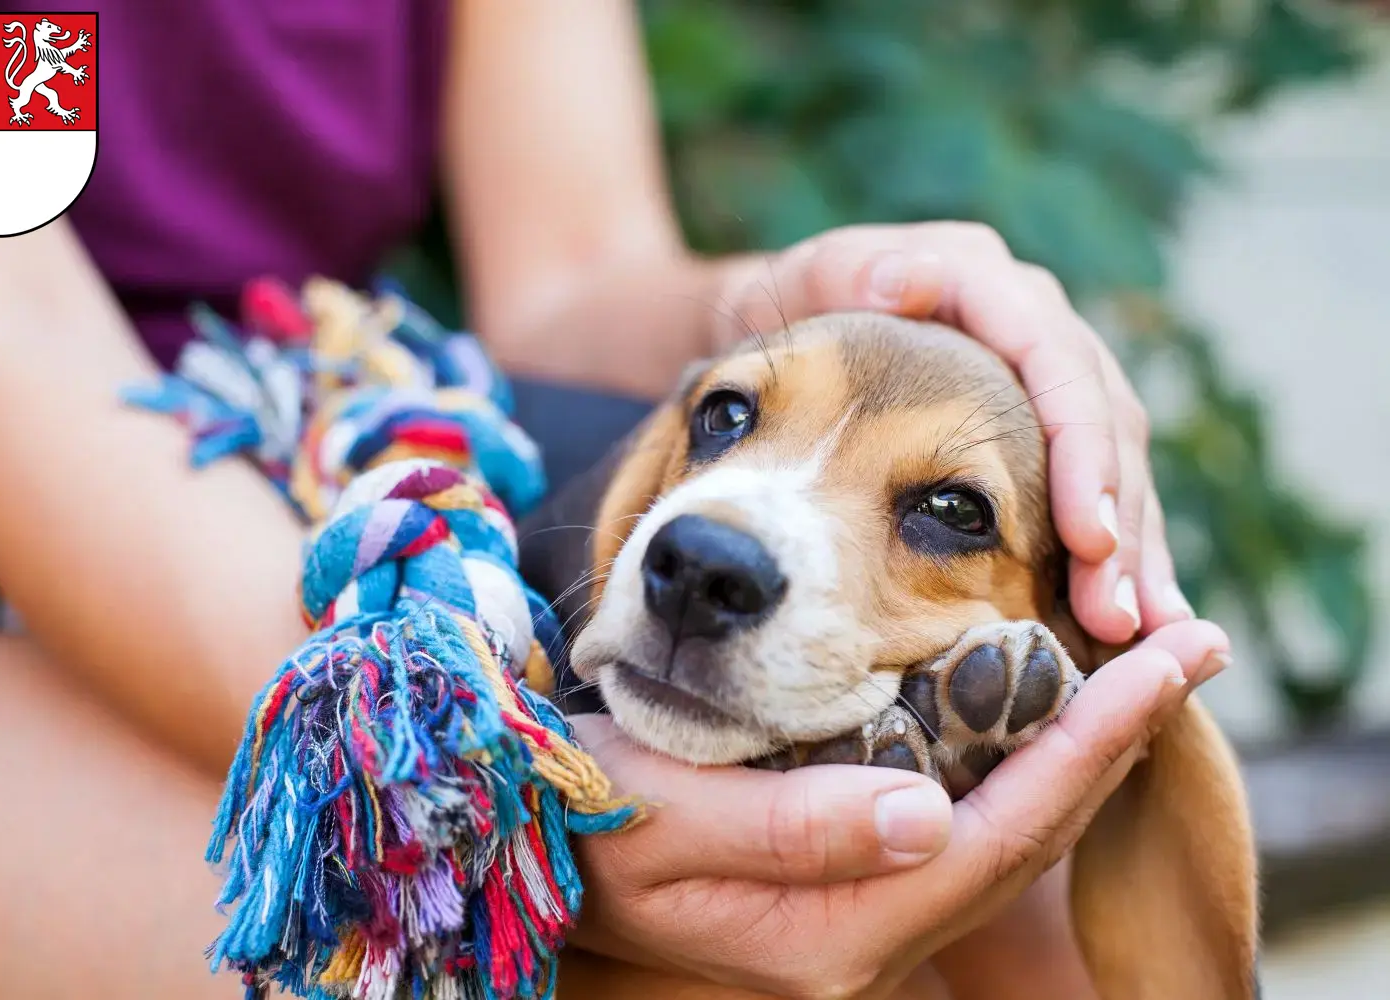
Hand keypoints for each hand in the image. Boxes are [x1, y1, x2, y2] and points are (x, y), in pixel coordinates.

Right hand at [570, 620, 1229, 997]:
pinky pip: (971, 820)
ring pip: (1012, 831)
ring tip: (1149, 666)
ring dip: (1086, 747)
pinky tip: (1050, 703)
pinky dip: (1025, 756)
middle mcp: (871, 938)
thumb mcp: (668, 820)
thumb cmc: (589, 821)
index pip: (1000, 837)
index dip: (1090, 747)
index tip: (1161, 659)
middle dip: (1118, 740)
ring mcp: (869, 913)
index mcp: (835, 937)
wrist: (542, 843)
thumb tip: (926, 815)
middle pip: (1030, 838)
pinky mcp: (857, 876)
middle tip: (1192, 643)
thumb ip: (793, 828)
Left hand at [714, 224, 1190, 643]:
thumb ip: (843, 273)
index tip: (1086, 534)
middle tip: (1116, 612)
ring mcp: (1046, 379)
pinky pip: (1095, 492)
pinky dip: (1113, 556)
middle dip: (1118, 521)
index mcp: (984, 279)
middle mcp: (1032, 323)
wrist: (783, 323)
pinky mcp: (1044, 431)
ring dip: (1132, 551)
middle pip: (1103, 421)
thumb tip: (907, 279)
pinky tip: (1134, 624)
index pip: (1054, 359)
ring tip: (1138, 631)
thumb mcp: (801, 281)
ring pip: (1115, 464)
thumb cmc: (790, 307)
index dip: (1079, 448)